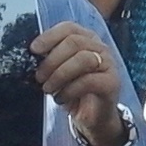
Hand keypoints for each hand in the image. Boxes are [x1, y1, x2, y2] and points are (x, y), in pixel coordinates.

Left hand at [32, 22, 124, 145]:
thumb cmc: (74, 91)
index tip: (34, 50)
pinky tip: (60, 98)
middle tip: (39, 77)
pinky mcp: (111, 83)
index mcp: (86, 40)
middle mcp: (100, 48)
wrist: (93, 117)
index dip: (50, 36)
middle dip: (52, 60)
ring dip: (59, 74)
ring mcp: (108, 64)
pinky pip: (88, 80)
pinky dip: (69, 90)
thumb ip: (50, 58)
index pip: (69, 28)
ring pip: (82, 59)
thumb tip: (34, 53)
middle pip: (74, 42)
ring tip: (48, 88)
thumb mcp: (58, 71)